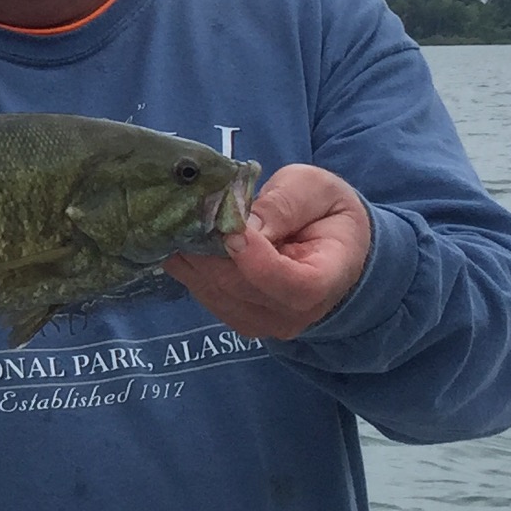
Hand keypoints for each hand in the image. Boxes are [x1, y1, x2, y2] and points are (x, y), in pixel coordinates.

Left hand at [167, 162, 370, 339]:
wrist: (328, 243)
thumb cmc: (325, 212)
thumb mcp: (316, 190)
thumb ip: (284, 204)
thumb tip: (241, 223)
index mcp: (328, 278)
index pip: (294, 286)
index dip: (257, 261)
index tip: (231, 231)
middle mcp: (295, 312)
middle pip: (240, 287)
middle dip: (210, 247)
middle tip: (188, 208)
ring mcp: (262, 321)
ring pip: (213, 290)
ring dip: (192, 254)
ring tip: (182, 216)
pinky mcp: (234, 315)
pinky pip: (201, 291)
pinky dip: (186, 263)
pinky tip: (181, 235)